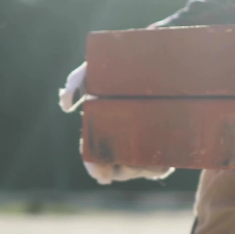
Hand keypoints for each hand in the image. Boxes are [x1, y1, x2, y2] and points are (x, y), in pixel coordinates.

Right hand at [60, 61, 174, 183]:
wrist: (159, 58)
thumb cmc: (122, 66)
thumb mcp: (97, 71)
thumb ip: (77, 82)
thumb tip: (65, 105)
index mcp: (103, 127)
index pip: (94, 155)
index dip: (95, 168)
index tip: (101, 175)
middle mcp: (122, 138)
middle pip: (117, 168)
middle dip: (119, 172)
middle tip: (124, 167)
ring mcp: (145, 143)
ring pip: (139, 169)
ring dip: (138, 171)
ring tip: (141, 159)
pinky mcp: (169, 145)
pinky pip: (162, 166)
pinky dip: (158, 168)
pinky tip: (159, 160)